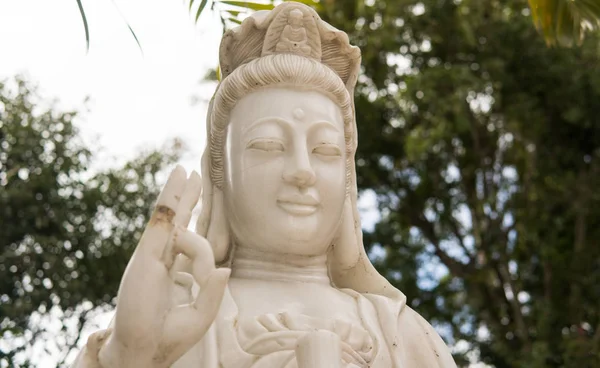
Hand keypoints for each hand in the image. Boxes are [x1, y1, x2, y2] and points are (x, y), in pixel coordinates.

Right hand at [99, 166, 229, 367]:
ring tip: (188, 170)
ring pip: (171, 216)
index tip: (211, 266)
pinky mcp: (147, 254)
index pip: (190, 244)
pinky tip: (179, 177)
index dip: (205, 248)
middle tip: (195, 177)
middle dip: (187, 199)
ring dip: (181, 192)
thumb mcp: (199, 315)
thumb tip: (225, 268)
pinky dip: (171, 196)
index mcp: (171, 272)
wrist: (141, 353)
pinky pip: (162, 219)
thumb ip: (212, 292)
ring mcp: (152, 254)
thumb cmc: (167, 338)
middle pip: (178, 222)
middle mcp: (161, 259)